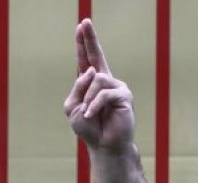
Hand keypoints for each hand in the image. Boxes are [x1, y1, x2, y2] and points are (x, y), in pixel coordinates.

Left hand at [63, 19, 134, 153]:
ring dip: (87, 98)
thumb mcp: (73, 108)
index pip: (85, 60)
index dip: (83, 43)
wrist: (103, 145)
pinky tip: (91, 115)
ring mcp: (116, 86)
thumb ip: (77, 89)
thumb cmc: (88, 127)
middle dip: (90, 39)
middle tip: (85, 22)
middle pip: (97, 56)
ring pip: (96, 80)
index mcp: (89, 83)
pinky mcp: (124, 95)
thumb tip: (92, 71)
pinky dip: (94, 105)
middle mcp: (104, 81)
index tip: (81, 26)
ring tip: (88, 113)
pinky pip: (103, 94)